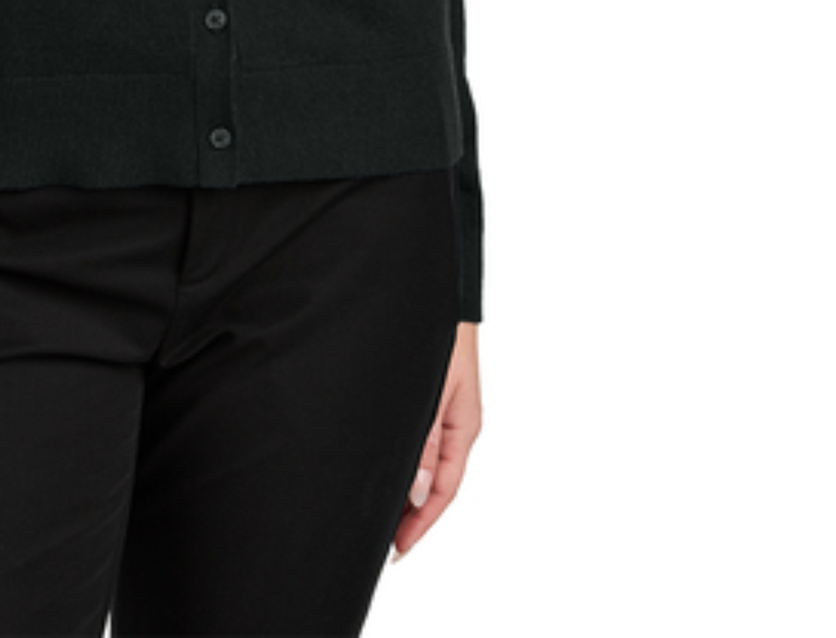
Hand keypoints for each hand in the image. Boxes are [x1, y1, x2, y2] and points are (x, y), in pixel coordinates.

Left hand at [391, 320, 480, 561]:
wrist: (435, 284)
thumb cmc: (439, 330)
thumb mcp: (433, 389)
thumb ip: (424, 440)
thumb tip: (416, 493)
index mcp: (464, 426)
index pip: (443, 489)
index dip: (420, 524)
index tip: (396, 551)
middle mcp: (453, 422)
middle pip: (431, 481)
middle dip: (408, 513)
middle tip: (376, 539)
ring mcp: (440, 408)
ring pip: (421, 460)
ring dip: (401, 487)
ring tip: (372, 510)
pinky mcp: (424, 393)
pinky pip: (415, 438)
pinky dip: (399, 458)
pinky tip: (378, 463)